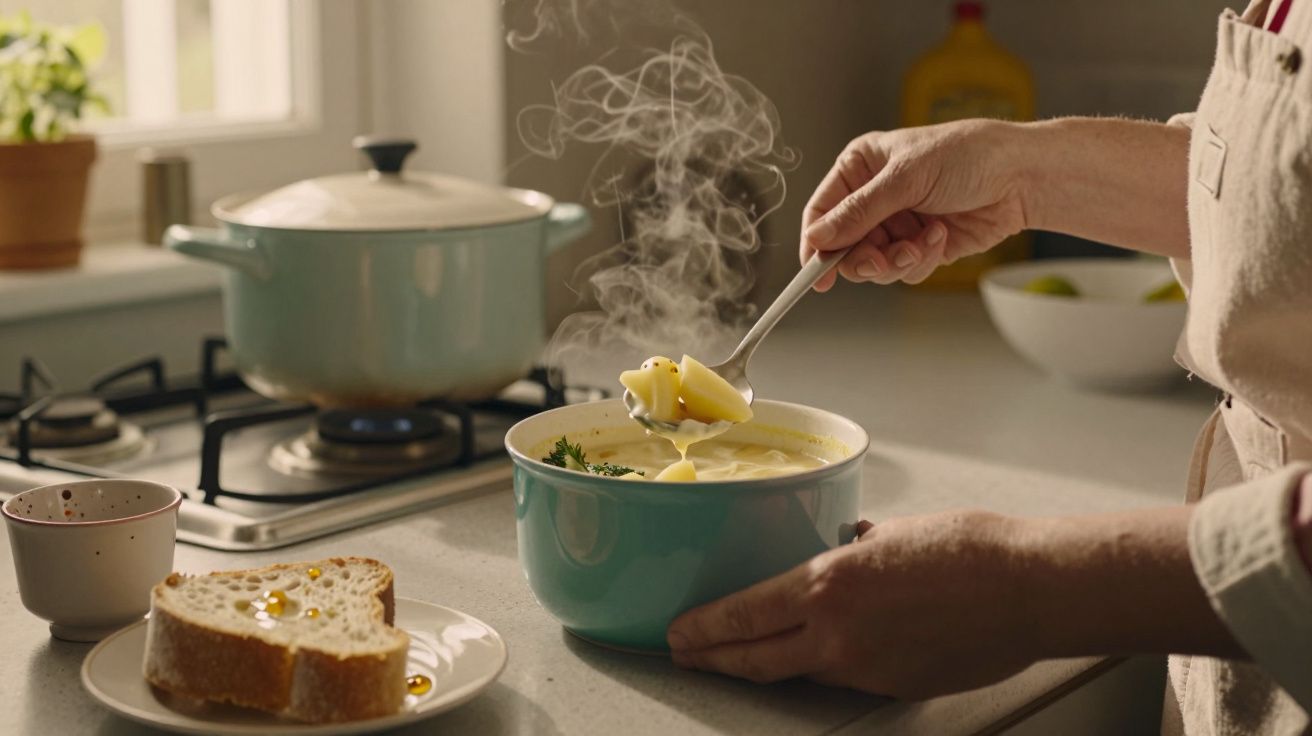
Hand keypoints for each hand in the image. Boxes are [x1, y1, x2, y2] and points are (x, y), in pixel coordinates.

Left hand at [666, 510, 1040, 697]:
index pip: (743, 615)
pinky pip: (845, 678)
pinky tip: (822, 655)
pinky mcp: (895, 687)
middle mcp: (838, 635)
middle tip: (687, 655)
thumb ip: (857, 548)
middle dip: (713, 658)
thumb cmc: (970, 549)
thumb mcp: (895, 531)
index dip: (703, 628)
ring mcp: (866, 669)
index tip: (679, 632)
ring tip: (744, 656)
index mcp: (829, 585)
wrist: (1030, 590)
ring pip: (799, 671)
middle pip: (755, 658)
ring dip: (768, 663)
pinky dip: (825, 666)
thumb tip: (849, 544)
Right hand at [801, 119, 1028, 289]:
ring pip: (874, 264)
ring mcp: (897, 224)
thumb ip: (859, 212)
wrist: (1021, 176)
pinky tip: (940, 237)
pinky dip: (920, 261)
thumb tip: (818, 238)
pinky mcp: (920, 246)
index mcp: (861, 168)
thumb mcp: (905, 178)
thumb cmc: (968, 155)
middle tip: (879, 261)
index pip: (822, 211)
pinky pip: (904, 270)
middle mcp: (874, 198)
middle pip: (844, 247)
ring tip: (921, 244)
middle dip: (864, 258)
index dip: (816, 243)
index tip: (816, 272)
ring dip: (897, 261)